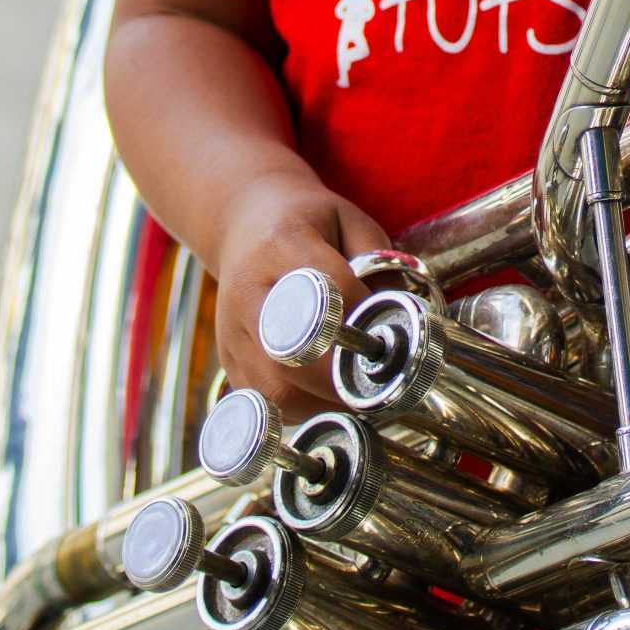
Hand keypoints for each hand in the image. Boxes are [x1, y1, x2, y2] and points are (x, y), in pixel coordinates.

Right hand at [212, 169, 390, 407]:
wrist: (245, 223)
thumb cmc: (308, 223)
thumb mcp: (351, 221)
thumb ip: (379, 263)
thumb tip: (400, 316)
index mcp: (281, 245)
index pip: (328, 293)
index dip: (364, 320)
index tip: (394, 334)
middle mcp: (246, 294)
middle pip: (293, 355)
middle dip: (343, 376)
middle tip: (380, 379)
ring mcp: (232, 334)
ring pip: (277, 391)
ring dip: (324, 400)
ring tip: (355, 388)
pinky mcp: (230, 363)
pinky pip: (268, 403)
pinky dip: (304, 407)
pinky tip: (327, 391)